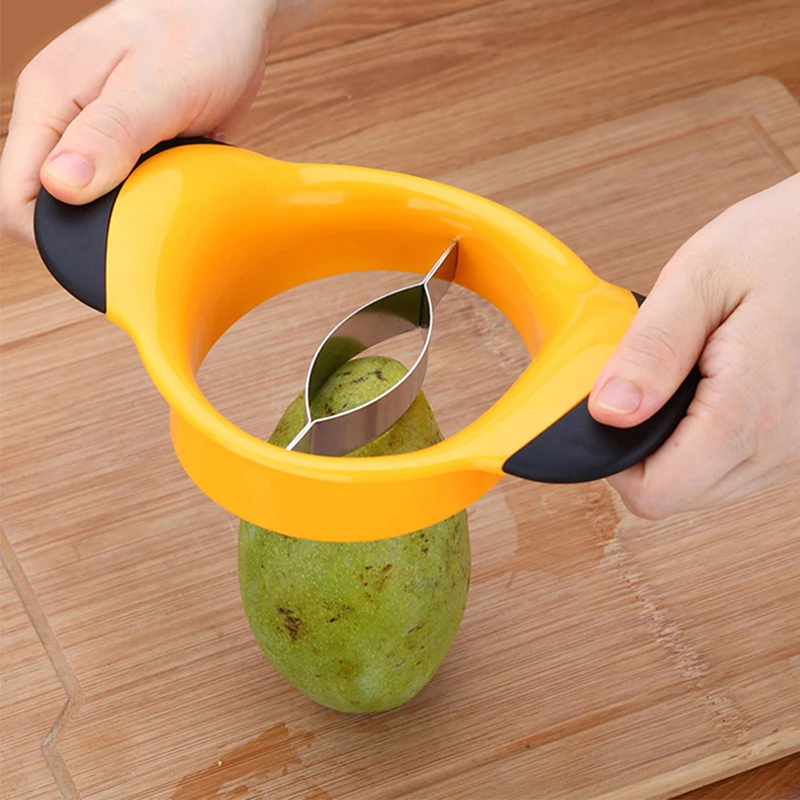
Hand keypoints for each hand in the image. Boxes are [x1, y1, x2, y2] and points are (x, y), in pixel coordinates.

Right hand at [0, 0, 333, 245]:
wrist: (231, 19)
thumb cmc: (197, 35)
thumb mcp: (154, 88)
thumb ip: (109, 136)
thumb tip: (62, 185)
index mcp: (49, 102)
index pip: (13, 193)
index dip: (46, 235)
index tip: (99, 249)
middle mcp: (65, 123)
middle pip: (49, 205)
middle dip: (88, 230)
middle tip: (140, 230)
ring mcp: (95, 137)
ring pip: (88, 204)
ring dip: (121, 219)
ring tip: (160, 210)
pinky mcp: (128, 150)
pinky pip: (123, 194)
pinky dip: (145, 205)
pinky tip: (170, 198)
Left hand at [589, 173, 799, 518]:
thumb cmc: (778, 245)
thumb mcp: (700, 280)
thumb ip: (650, 351)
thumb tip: (607, 412)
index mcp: (750, 410)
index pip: (655, 492)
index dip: (613, 458)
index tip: (609, 407)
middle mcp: (779, 445)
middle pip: (674, 492)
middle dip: (641, 444)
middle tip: (649, 380)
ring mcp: (791, 449)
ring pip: (700, 484)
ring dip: (674, 440)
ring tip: (686, 375)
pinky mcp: (793, 442)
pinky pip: (728, 464)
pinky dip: (704, 435)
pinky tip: (710, 386)